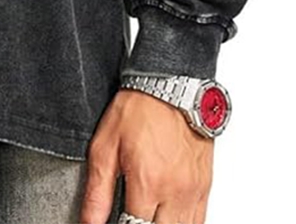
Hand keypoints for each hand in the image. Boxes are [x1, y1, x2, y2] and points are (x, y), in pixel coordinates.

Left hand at [80, 89, 213, 223]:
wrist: (171, 86)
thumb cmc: (138, 109)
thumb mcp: (104, 146)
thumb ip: (97, 191)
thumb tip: (90, 223)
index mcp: (148, 184)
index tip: (114, 220)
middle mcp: (175, 193)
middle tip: (129, 215)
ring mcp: (194, 192)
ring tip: (145, 215)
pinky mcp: (205, 187)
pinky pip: (200, 221)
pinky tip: (167, 218)